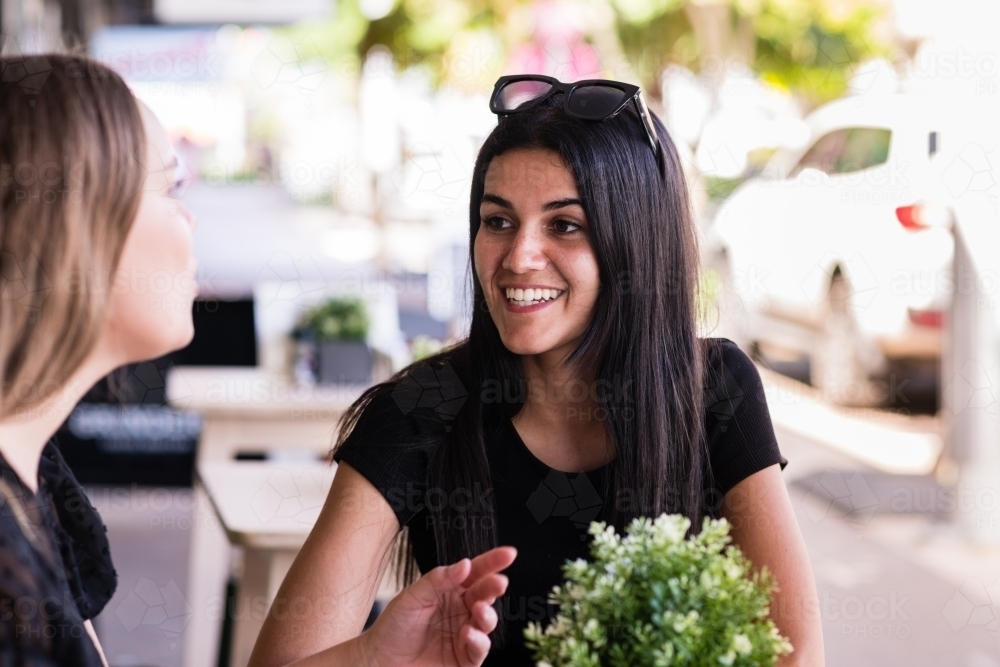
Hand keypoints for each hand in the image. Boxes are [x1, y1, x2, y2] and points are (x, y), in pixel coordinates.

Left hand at [363, 546, 516, 666]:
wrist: (379, 660)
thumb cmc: (393, 626)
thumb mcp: (412, 597)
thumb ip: (438, 580)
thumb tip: (465, 565)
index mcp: (450, 590)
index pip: (475, 572)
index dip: (493, 562)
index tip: (509, 553)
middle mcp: (461, 610)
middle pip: (485, 595)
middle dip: (495, 587)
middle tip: (500, 582)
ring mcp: (464, 634)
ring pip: (487, 621)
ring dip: (487, 615)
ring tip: (479, 611)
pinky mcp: (464, 659)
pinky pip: (479, 649)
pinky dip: (478, 641)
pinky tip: (467, 634)